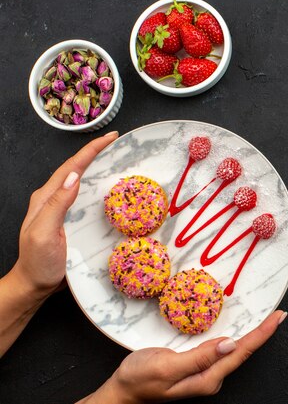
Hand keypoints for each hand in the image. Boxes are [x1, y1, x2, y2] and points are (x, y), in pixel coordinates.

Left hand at [0, 131, 117, 356]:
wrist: (35, 285)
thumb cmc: (38, 262)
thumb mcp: (44, 233)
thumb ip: (57, 205)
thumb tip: (73, 177)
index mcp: (46, 198)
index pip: (71, 167)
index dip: (91, 150)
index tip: (111, 137)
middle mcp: (54, 199)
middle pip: (77, 168)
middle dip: (96, 152)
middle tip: (117, 142)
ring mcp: (62, 209)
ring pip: (82, 180)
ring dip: (99, 166)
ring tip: (118, 157)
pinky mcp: (71, 219)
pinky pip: (87, 196)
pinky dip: (99, 185)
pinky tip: (111, 187)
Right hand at [80, 310, 287, 402]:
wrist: (122, 391)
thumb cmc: (139, 379)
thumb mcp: (166, 366)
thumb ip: (199, 356)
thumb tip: (230, 343)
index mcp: (206, 378)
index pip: (241, 352)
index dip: (261, 334)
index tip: (277, 318)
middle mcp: (210, 377)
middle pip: (242, 351)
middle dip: (262, 333)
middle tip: (278, 315)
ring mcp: (205, 373)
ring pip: (234, 350)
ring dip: (252, 334)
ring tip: (267, 320)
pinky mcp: (198, 366)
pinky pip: (223, 349)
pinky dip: (236, 336)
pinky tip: (240, 330)